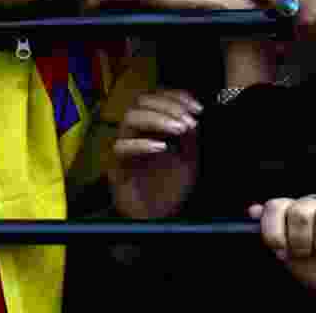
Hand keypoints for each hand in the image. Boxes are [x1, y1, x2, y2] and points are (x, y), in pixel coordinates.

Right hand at [108, 89, 202, 218]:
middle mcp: (137, 132)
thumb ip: (190, 137)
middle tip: (188, 120)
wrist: (159, 218)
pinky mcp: (118, 166)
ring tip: (180, 129)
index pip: (158, 97)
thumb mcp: (189, 158)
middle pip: (142, 101)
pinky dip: (142, 143)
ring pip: (131, 118)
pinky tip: (162, 147)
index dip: (177, 96)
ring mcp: (126, 148)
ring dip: (158, 118)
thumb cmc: (171, 187)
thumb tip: (193, 115)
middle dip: (169, 106)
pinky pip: (122, 148)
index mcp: (154, 126)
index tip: (197, 107)